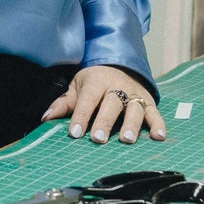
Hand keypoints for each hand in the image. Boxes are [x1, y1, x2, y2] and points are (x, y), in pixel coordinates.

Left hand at [42, 65, 166, 145]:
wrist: (121, 63)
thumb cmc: (95, 80)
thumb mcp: (78, 86)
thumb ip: (64, 103)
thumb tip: (45, 118)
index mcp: (97, 81)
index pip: (88, 99)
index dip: (81, 116)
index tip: (74, 133)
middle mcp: (118, 87)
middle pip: (112, 104)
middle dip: (104, 121)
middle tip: (98, 138)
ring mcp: (135, 94)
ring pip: (134, 109)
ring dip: (131, 124)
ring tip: (126, 140)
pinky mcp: (149, 102)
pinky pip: (155, 113)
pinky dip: (158, 124)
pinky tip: (158, 137)